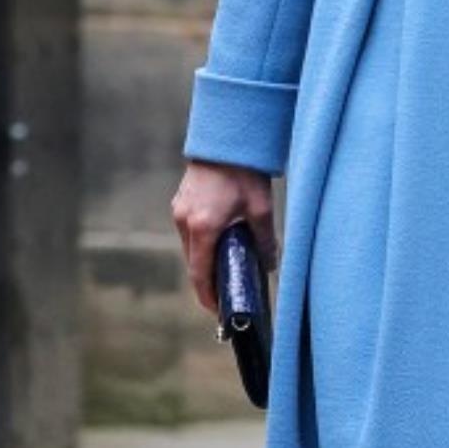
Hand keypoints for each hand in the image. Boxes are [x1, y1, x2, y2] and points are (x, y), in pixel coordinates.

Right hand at [171, 159, 277, 315]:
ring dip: (204, 262)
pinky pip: (189, 232)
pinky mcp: (181, 201)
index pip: (200, 274)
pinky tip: (219, 243)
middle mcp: (185, 221)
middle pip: (193, 263)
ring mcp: (179, 210)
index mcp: (203, 227)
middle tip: (226, 295)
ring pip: (190, 248)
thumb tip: (268, 265)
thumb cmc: (245, 170)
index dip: (207, 297)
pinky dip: (201, 244)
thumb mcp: (261, 208)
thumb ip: (264, 241)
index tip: (216, 311)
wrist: (226, 136)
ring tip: (225, 270)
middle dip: (207, 282)